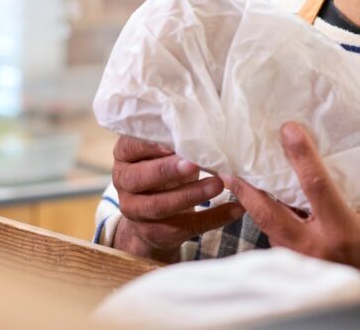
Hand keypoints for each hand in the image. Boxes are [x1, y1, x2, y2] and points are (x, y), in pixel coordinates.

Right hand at [111, 135, 245, 262]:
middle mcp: (123, 184)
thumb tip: (204, 128)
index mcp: (124, 158)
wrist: (152, 217)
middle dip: (167, 171)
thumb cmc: (163, 171)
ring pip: (160, 206)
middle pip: (139, 178)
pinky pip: (187, 227)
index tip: (173, 141)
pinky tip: (235, 208)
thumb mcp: (161, 155)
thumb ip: (172, 143)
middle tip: (194, 163)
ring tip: (218, 184)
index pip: (129, 148)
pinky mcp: (157, 233)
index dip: (149, 145)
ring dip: (191, 195)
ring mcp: (136, 212)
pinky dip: (214, 217)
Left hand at [224, 123, 359, 277]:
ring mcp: (302, 260)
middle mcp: (315, 247)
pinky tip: (264, 204)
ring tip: (240, 180)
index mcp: (342, 232)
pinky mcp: (298, 268)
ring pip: (267, 229)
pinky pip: (276, 241)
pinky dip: (268, 221)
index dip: (301, 155)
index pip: (315, 185)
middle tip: (231, 166)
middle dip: (247, 189)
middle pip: (268, 213)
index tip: (288, 129)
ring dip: (253, 205)